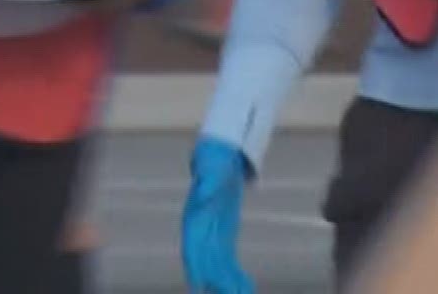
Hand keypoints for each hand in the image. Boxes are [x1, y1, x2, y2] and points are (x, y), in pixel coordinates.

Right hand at [182, 137, 254, 293]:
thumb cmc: (214, 162)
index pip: (192, 249)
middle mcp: (199, 233)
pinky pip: (228, 261)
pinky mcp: (223, 237)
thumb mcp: (211, 169)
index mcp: (193, 220)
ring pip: (217, 267)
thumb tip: (205, 195)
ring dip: (226, 284)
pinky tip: (245, 288)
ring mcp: (211, 237)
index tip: (197, 287)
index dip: (195, 269)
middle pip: (205, 264)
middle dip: (214, 283)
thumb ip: (208, 183)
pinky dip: (235, 275)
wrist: (220, 158)